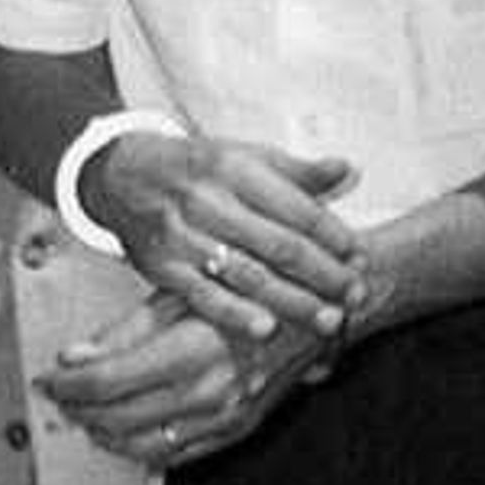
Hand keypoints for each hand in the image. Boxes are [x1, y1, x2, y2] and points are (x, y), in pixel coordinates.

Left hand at [44, 289, 329, 467]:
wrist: (320, 311)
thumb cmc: (250, 290)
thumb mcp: (181, 297)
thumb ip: (123, 334)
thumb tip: (72, 360)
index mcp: (188, 351)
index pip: (104, 383)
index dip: (65, 385)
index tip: (47, 377)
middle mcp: (206, 393)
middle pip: (115, 419)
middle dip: (76, 410)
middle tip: (58, 394)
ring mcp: (222, 418)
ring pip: (140, 446)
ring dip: (102, 434)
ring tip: (83, 413)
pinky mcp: (234, 430)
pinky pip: (174, 454)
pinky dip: (139, 448)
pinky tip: (123, 431)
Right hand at [83, 125, 364, 343]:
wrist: (123, 175)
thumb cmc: (197, 169)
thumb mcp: (243, 156)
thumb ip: (297, 171)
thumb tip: (349, 170)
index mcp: (236, 168)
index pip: (295, 207)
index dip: (332, 235)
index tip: (361, 258)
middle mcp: (210, 200)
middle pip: (279, 244)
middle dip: (324, 274)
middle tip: (358, 297)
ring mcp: (185, 236)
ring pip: (248, 274)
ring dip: (293, 301)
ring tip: (329, 321)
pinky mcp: (163, 267)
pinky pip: (204, 295)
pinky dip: (235, 314)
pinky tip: (266, 329)